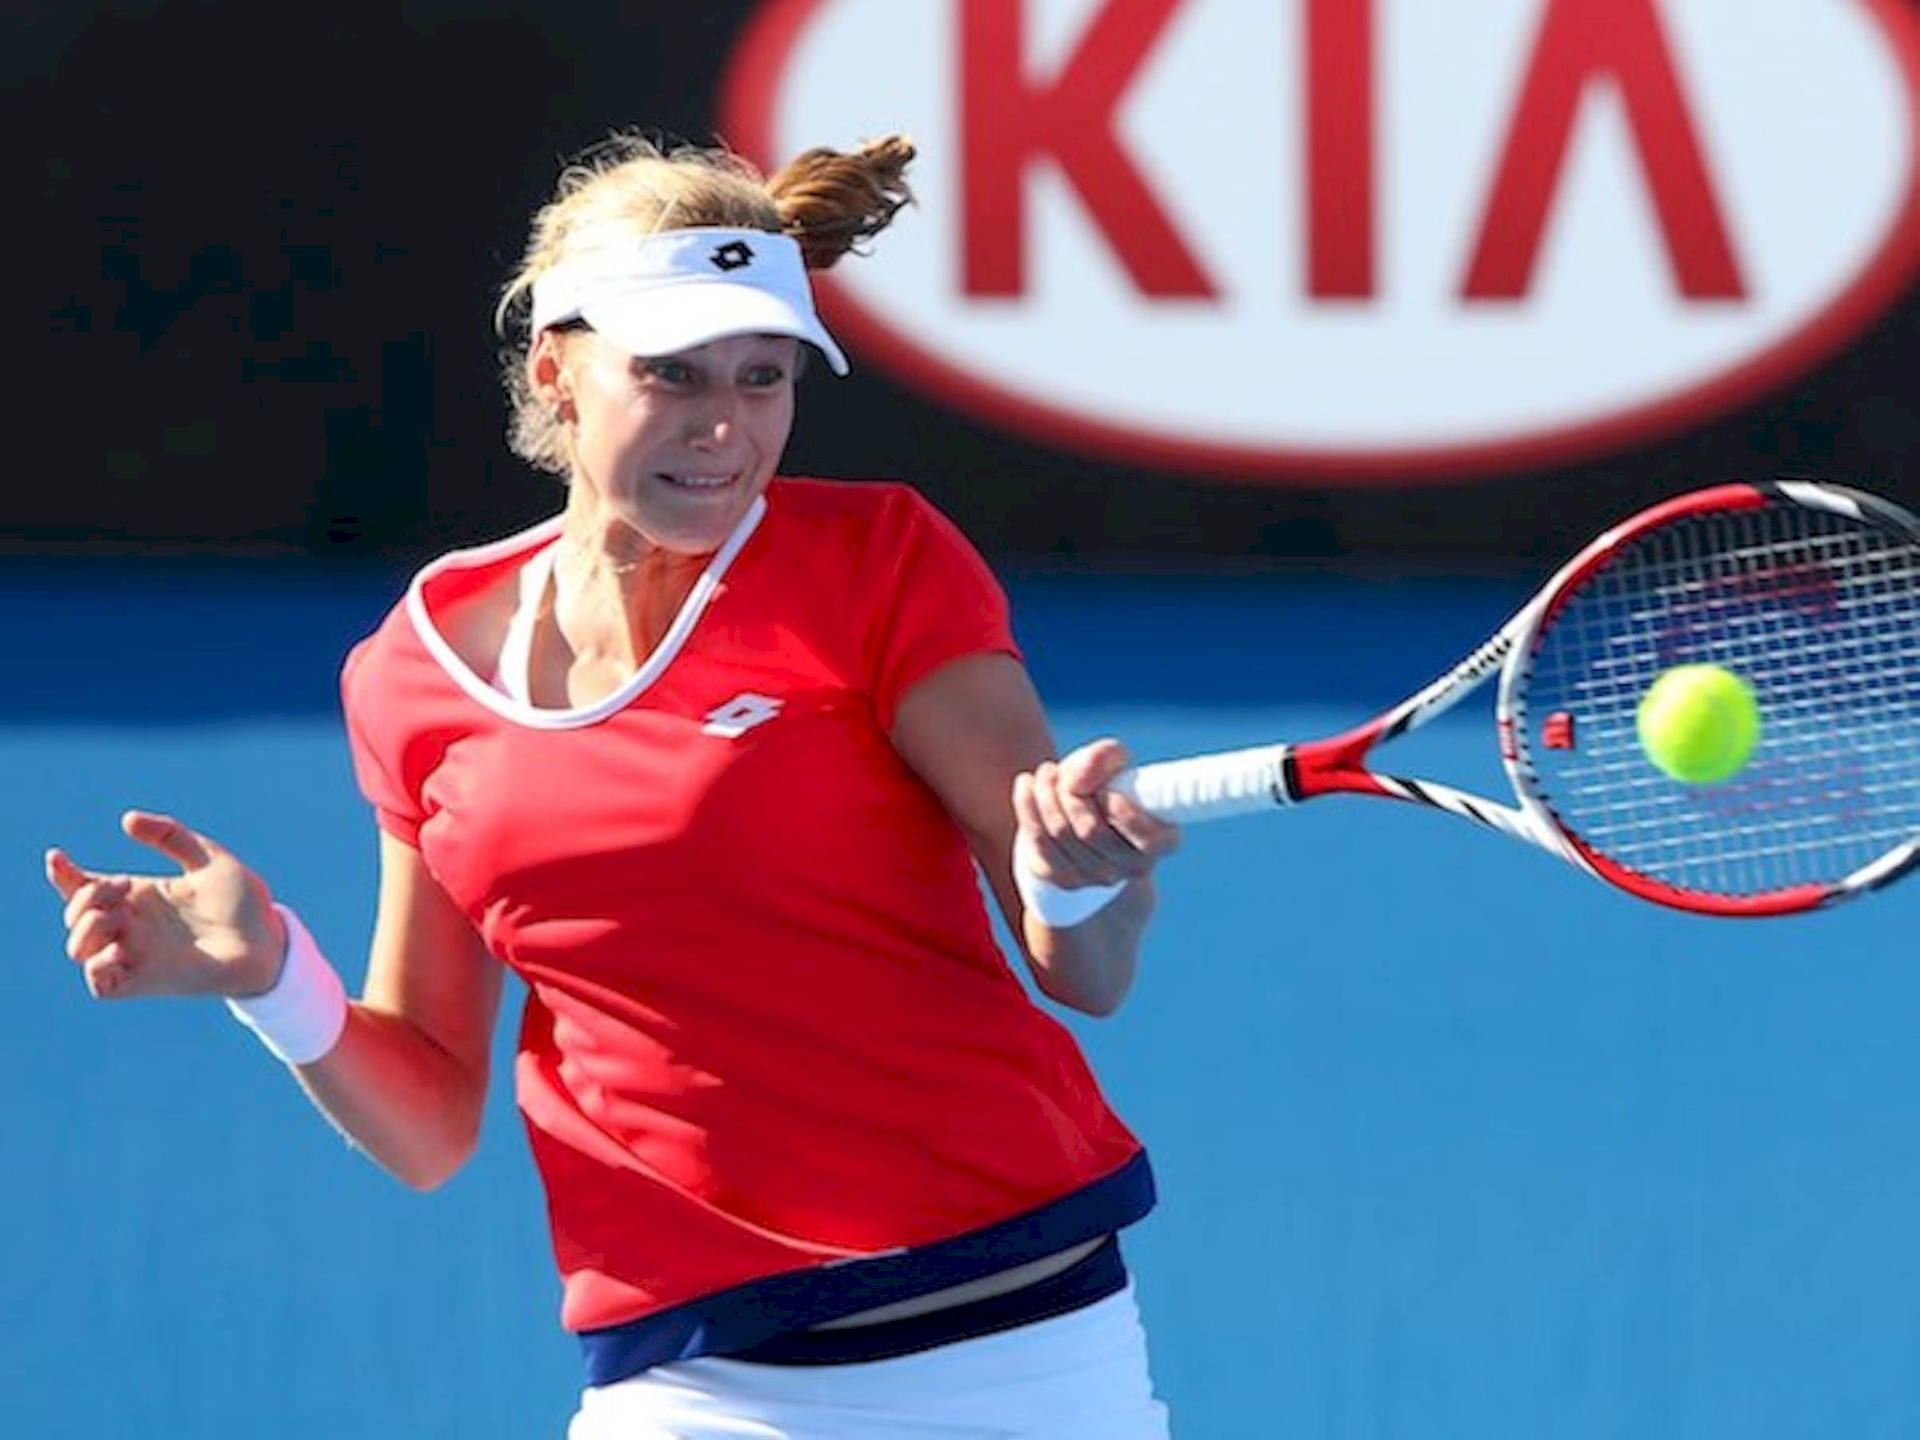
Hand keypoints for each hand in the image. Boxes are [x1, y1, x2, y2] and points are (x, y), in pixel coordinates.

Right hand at [45, 811, 286, 1000]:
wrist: (270, 940)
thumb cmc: (244, 902)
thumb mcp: (208, 858)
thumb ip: (170, 835)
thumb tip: (126, 819)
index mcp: (141, 897)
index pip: (85, 888)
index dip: (63, 875)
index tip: (57, 856)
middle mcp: (132, 926)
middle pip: (75, 915)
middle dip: (84, 896)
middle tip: (124, 886)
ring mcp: (136, 955)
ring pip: (78, 949)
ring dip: (85, 926)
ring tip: (118, 912)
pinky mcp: (146, 982)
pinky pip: (100, 984)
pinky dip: (97, 965)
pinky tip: (118, 946)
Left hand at [1013, 737, 1179, 888]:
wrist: (1078, 822)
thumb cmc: (1104, 789)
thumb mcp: (1113, 765)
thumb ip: (1106, 757)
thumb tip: (1083, 770)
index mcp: (1160, 841)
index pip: (1145, 838)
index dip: (1120, 810)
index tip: (1104, 787)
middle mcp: (1132, 867)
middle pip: (1090, 830)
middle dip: (1071, 792)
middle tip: (1064, 773)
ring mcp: (1096, 878)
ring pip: (1060, 833)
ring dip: (1046, 793)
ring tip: (1046, 773)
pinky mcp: (1062, 879)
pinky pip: (1038, 841)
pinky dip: (1027, 806)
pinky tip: (1026, 784)